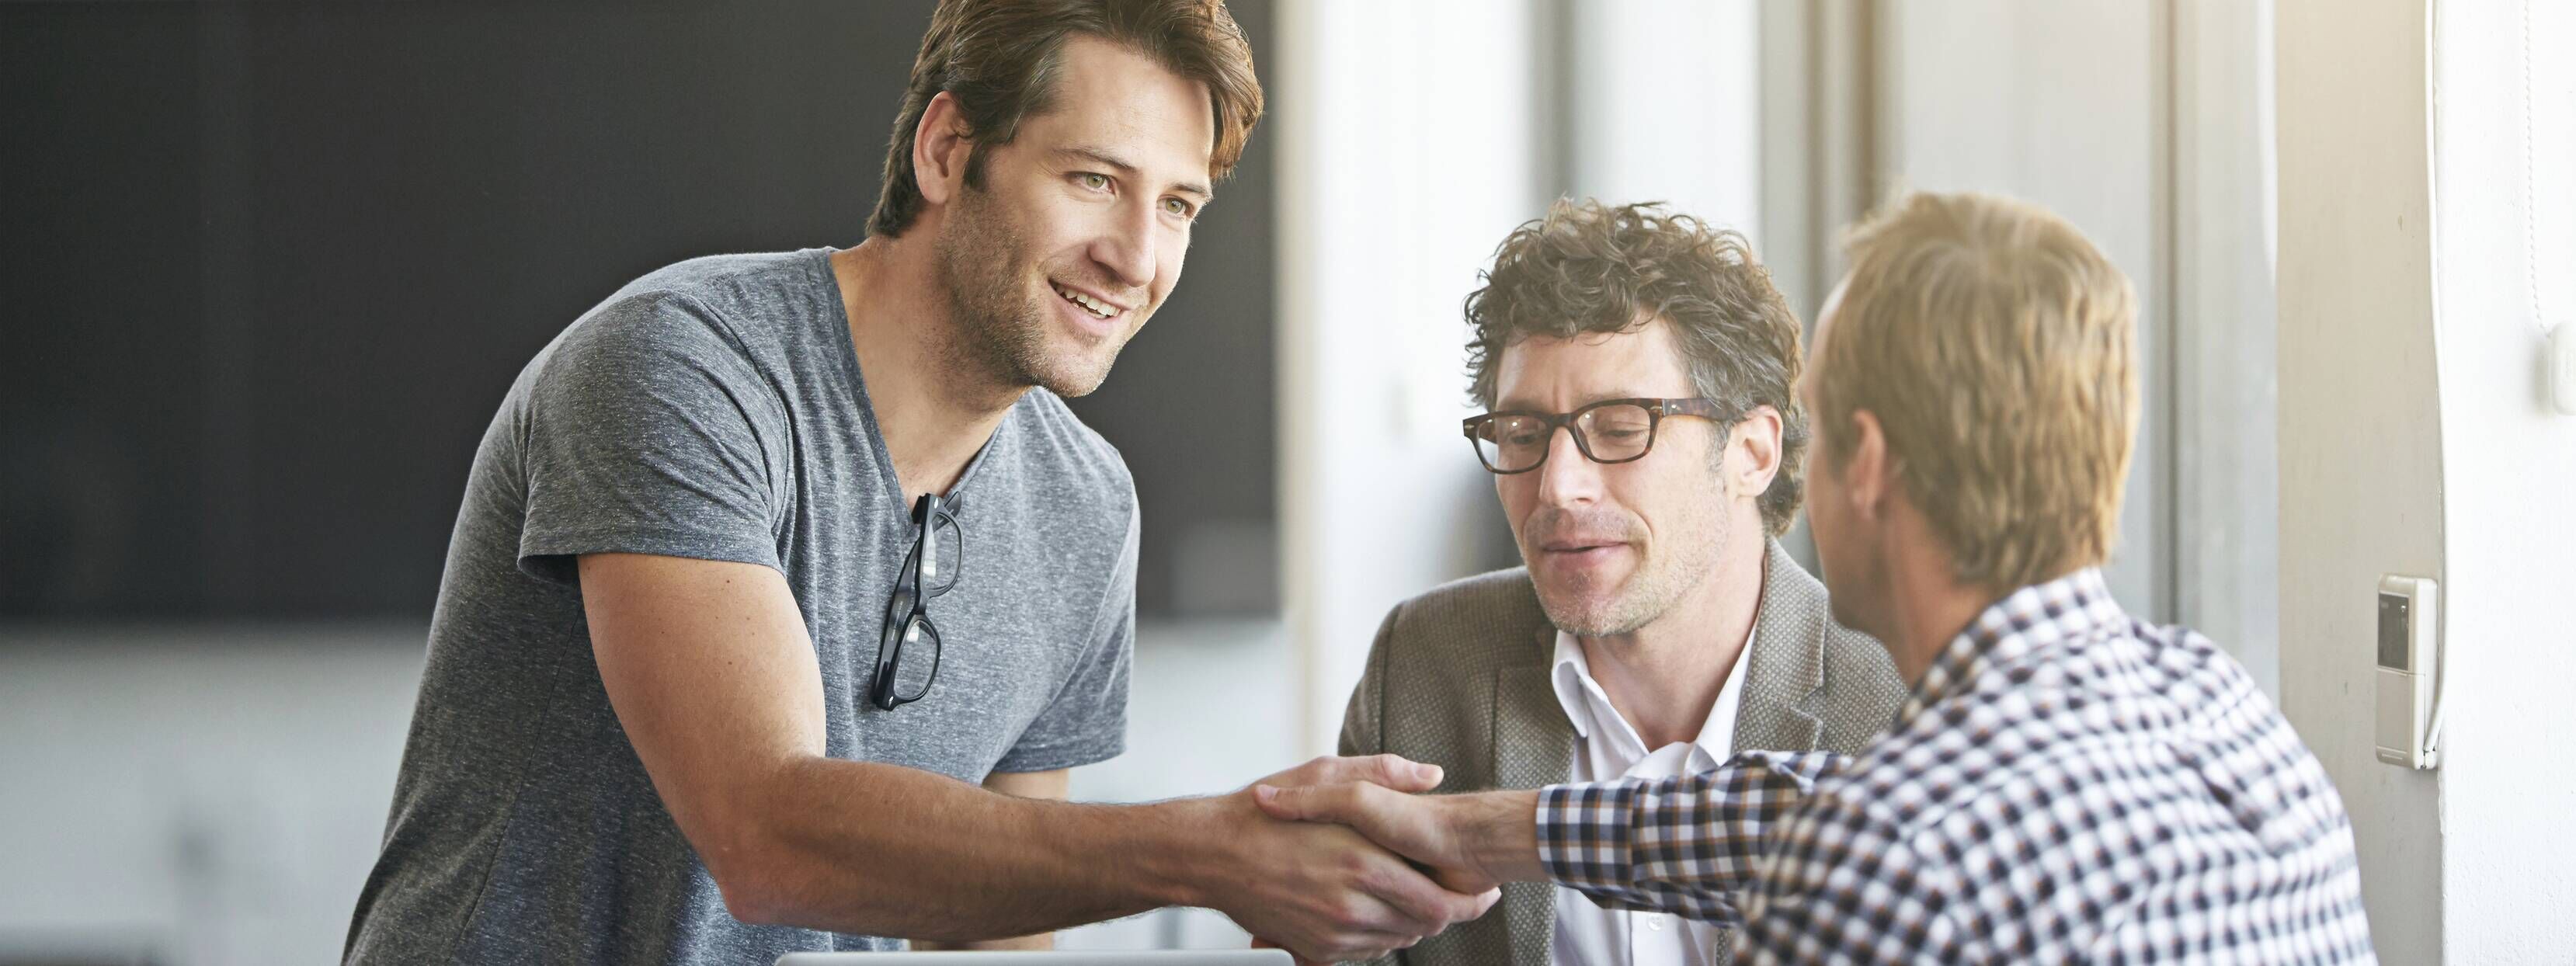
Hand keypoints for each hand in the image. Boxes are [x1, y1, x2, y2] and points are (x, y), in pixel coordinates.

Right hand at [1178, 755, 1499, 961]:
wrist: (1211, 855)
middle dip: (1447, 914)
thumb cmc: (1265, 814)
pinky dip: (1382, 935)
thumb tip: (1431, 776)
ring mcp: (1332, 932)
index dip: (1468, 901)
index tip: (1481, 889)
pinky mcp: (1316, 949)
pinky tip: (1378, 909)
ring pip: (1398, 941)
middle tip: (1457, 895)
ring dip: (1414, 924)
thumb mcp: (1324, 776)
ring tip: (1415, 896)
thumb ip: (1383, 774)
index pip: (1438, 902)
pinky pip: (1367, 952)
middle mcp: (1350, 905)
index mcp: (1361, 862)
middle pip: (1425, 927)